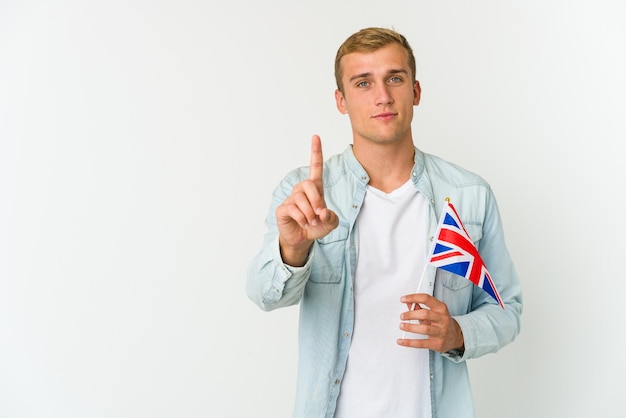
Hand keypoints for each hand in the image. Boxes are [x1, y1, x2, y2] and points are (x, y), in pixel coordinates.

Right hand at [276, 135, 338, 265]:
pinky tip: (303, 224)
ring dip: (309, 213)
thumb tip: (322, 212)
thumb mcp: (330, 224)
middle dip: (316, 199)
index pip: (315, 167)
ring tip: (311, 223)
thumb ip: (332, 218)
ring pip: (299, 198)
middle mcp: (301, 190)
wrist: (302, 240)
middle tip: (319, 214)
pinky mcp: (283, 209)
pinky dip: (301, 218)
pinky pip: (292, 209)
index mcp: (314, 189)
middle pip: (308, 184)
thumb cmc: (316, 227)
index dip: (315, 152)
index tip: (315, 137)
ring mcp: (291, 199)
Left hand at [397, 293, 463, 352]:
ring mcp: (441, 332)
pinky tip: (402, 341)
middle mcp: (442, 319)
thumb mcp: (434, 312)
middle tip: (402, 316)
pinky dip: (409, 342)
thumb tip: (408, 302)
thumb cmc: (442, 322)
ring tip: (402, 326)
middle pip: (425, 314)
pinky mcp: (437, 343)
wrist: (456, 336)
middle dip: (411, 314)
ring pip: (424, 329)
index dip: (413, 297)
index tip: (403, 299)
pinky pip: (421, 343)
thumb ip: (420, 307)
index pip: (426, 299)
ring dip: (410, 327)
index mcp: (441, 308)